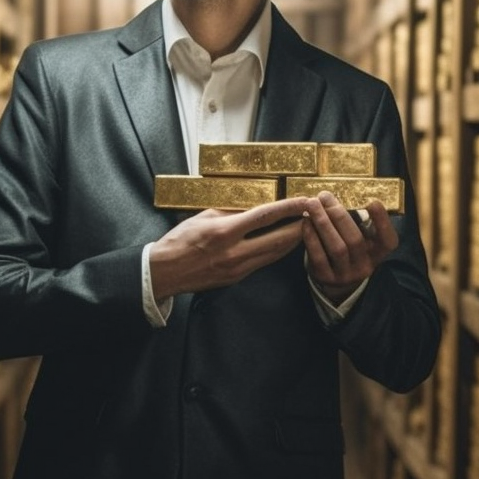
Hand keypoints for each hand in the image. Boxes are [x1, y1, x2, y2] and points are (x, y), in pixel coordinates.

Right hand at [150, 197, 308, 299]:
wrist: (165, 271)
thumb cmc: (180, 240)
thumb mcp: (203, 217)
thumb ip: (230, 212)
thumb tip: (254, 205)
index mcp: (224, 232)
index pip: (265, 217)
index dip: (288, 208)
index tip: (304, 200)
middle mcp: (234, 252)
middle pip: (277, 240)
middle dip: (299, 227)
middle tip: (314, 216)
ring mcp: (237, 268)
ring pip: (274, 254)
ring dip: (292, 241)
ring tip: (304, 227)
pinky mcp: (237, 277)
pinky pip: (263, 262)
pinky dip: (276, 251)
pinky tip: (282, 243)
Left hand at [301, 194, 398, 304]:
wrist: (334, 278)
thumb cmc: (347, 248)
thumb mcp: (359, 239)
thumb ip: (358, 222)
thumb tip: (343, 198)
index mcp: (377, 254)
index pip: (388, 241)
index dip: (383, 223)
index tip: (373, 203)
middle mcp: (364, 266)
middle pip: (355, 240)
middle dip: (339, 215)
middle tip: (325, 196)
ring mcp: (345, 275)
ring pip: (337, 247)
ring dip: (323, 222)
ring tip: (312, 204)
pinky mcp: (325, 277)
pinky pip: (318, 256)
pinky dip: (311, 236)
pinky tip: (306, 221)